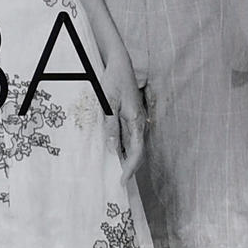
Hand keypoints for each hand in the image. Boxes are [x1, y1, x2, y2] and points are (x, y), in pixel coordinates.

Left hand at [106, 55, 144, 176]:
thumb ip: (110, 124)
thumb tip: (112, 147)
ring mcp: (137, 121)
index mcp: (136, 122)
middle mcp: (140, 123)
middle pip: (137, 152)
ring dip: (125, 158)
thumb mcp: (108, 102)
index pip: (136, 152)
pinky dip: (123, 147)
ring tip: (114, 171)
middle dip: (129, 168)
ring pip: (133, 145)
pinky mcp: (132, 117)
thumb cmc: (114, 81)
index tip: (122, 181)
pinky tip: (113, 151)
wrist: (120, 65)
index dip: (130, 168)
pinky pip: (129, 137)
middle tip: (118, 182)